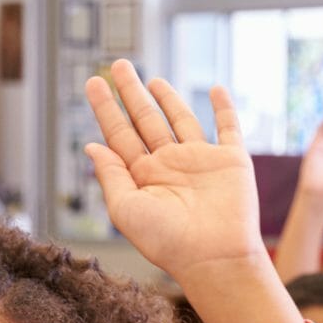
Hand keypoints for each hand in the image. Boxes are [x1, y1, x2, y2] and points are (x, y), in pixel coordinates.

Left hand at [83, 60, 294, 322]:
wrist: (215, 257)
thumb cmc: (168, 242)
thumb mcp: (125, 209)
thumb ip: (110, 175)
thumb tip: (91, 146)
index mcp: (144, 177)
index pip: (120, 135)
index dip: (106, 108)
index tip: (93, 82)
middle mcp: (170, 166)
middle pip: (146, 120)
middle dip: (131, 93)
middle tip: (119, 65)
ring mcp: (201, 162)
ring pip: (181, 120)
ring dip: (168, 99)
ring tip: (152, 79)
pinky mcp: (231, 162)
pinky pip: (228, 128)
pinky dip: (224, 108)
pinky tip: (216, 90)